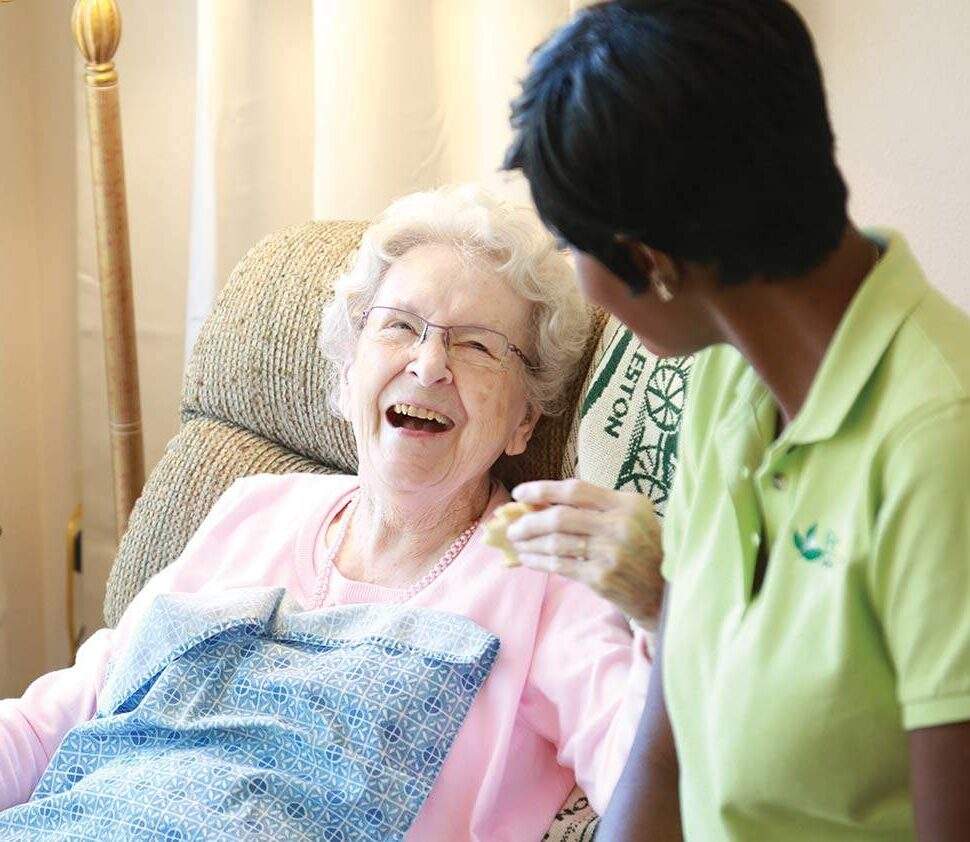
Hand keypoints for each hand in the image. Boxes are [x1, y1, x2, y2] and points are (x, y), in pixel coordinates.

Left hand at [506, 479, 663, 627]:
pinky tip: (528, 560)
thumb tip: (542, 503)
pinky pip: (560, 566)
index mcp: (627, 504)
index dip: (543, 489)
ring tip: (516, 543)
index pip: (576, 490)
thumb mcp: (631, 518)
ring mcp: (611, 553)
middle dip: (529, 521)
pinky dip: (538, 562)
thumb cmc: (643, 550)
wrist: (665, 593)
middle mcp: (621, 525)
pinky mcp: (602, 578)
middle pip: (560, 516)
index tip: (520, 493)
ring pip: (556, 542)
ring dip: (530, 543)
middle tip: (513, 527)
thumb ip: (596, 507)